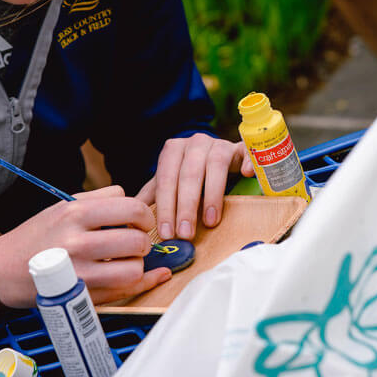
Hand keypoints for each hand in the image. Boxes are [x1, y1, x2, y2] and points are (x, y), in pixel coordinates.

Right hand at [0, 185, 169, 311]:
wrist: (3, 269)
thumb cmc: (37, 236)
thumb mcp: (63, 205)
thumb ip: (101, 200)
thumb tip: (137, 204)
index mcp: (75, 213)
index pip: (131, 209)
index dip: (144, 216)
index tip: (141, 221)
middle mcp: (78, 242)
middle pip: (137, 240)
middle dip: (143, 241)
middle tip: (135, 242)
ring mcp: (80, 272)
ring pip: (134, 268)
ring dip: (138, 263)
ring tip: (126, 259)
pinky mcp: (81, 296)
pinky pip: (125, 291)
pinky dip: (143, 283)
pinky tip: (153, 276)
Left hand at [137, 133, 253, 240]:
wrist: (217, 154)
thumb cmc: (190, 174)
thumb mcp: (169, 183)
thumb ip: (152, 197)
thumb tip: (129, 220)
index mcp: (173, 150)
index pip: (165, 179)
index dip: (165, 207)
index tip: (167, 233)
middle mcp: (195, 143)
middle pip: (189, 174)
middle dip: (186, 207)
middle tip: (186, 234)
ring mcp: (220, 144)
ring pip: (215, 164)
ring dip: (213, 194)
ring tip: (210, 221)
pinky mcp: (241, 148)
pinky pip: (246, 151)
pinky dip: (248, 161)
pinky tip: (247, 174)